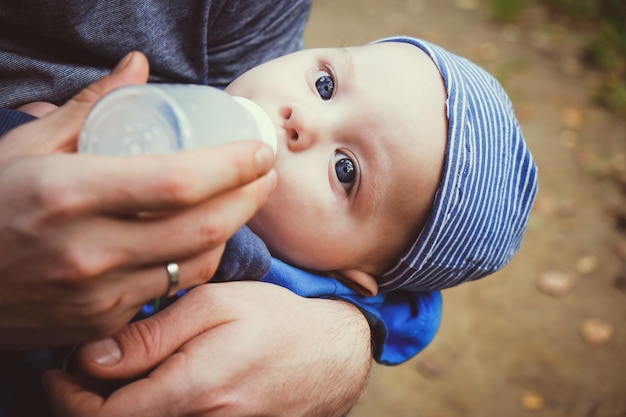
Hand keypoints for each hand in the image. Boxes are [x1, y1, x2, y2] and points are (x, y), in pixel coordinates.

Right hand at [0, 53, 276, 348]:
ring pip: (196, 263)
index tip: (260, 150)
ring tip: (244, 200)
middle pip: (204, 227)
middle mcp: (90, 250)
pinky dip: (198, 261)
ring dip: (233, 230)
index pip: (179, 181)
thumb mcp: (25, 148)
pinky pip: (171, 290)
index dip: (233, 166)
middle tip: (266, 173)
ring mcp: (99, 294)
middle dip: (251, 197)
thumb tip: (137, 67)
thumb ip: (89, 106)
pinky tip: (204, 238)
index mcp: (70, 194)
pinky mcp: (103, 322)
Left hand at [44, 281, 371, 416]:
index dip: (69, 396)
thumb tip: (93, 358)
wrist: (330, 355)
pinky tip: (155, 383)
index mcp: (193, 389)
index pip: (103, 416)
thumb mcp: (214, 306)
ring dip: (120, 404)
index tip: (60, 369)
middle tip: (82, 368)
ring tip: (119, 370)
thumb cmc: (275, 321)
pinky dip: (151, 408)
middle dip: (88, 401)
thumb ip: (151, 335)